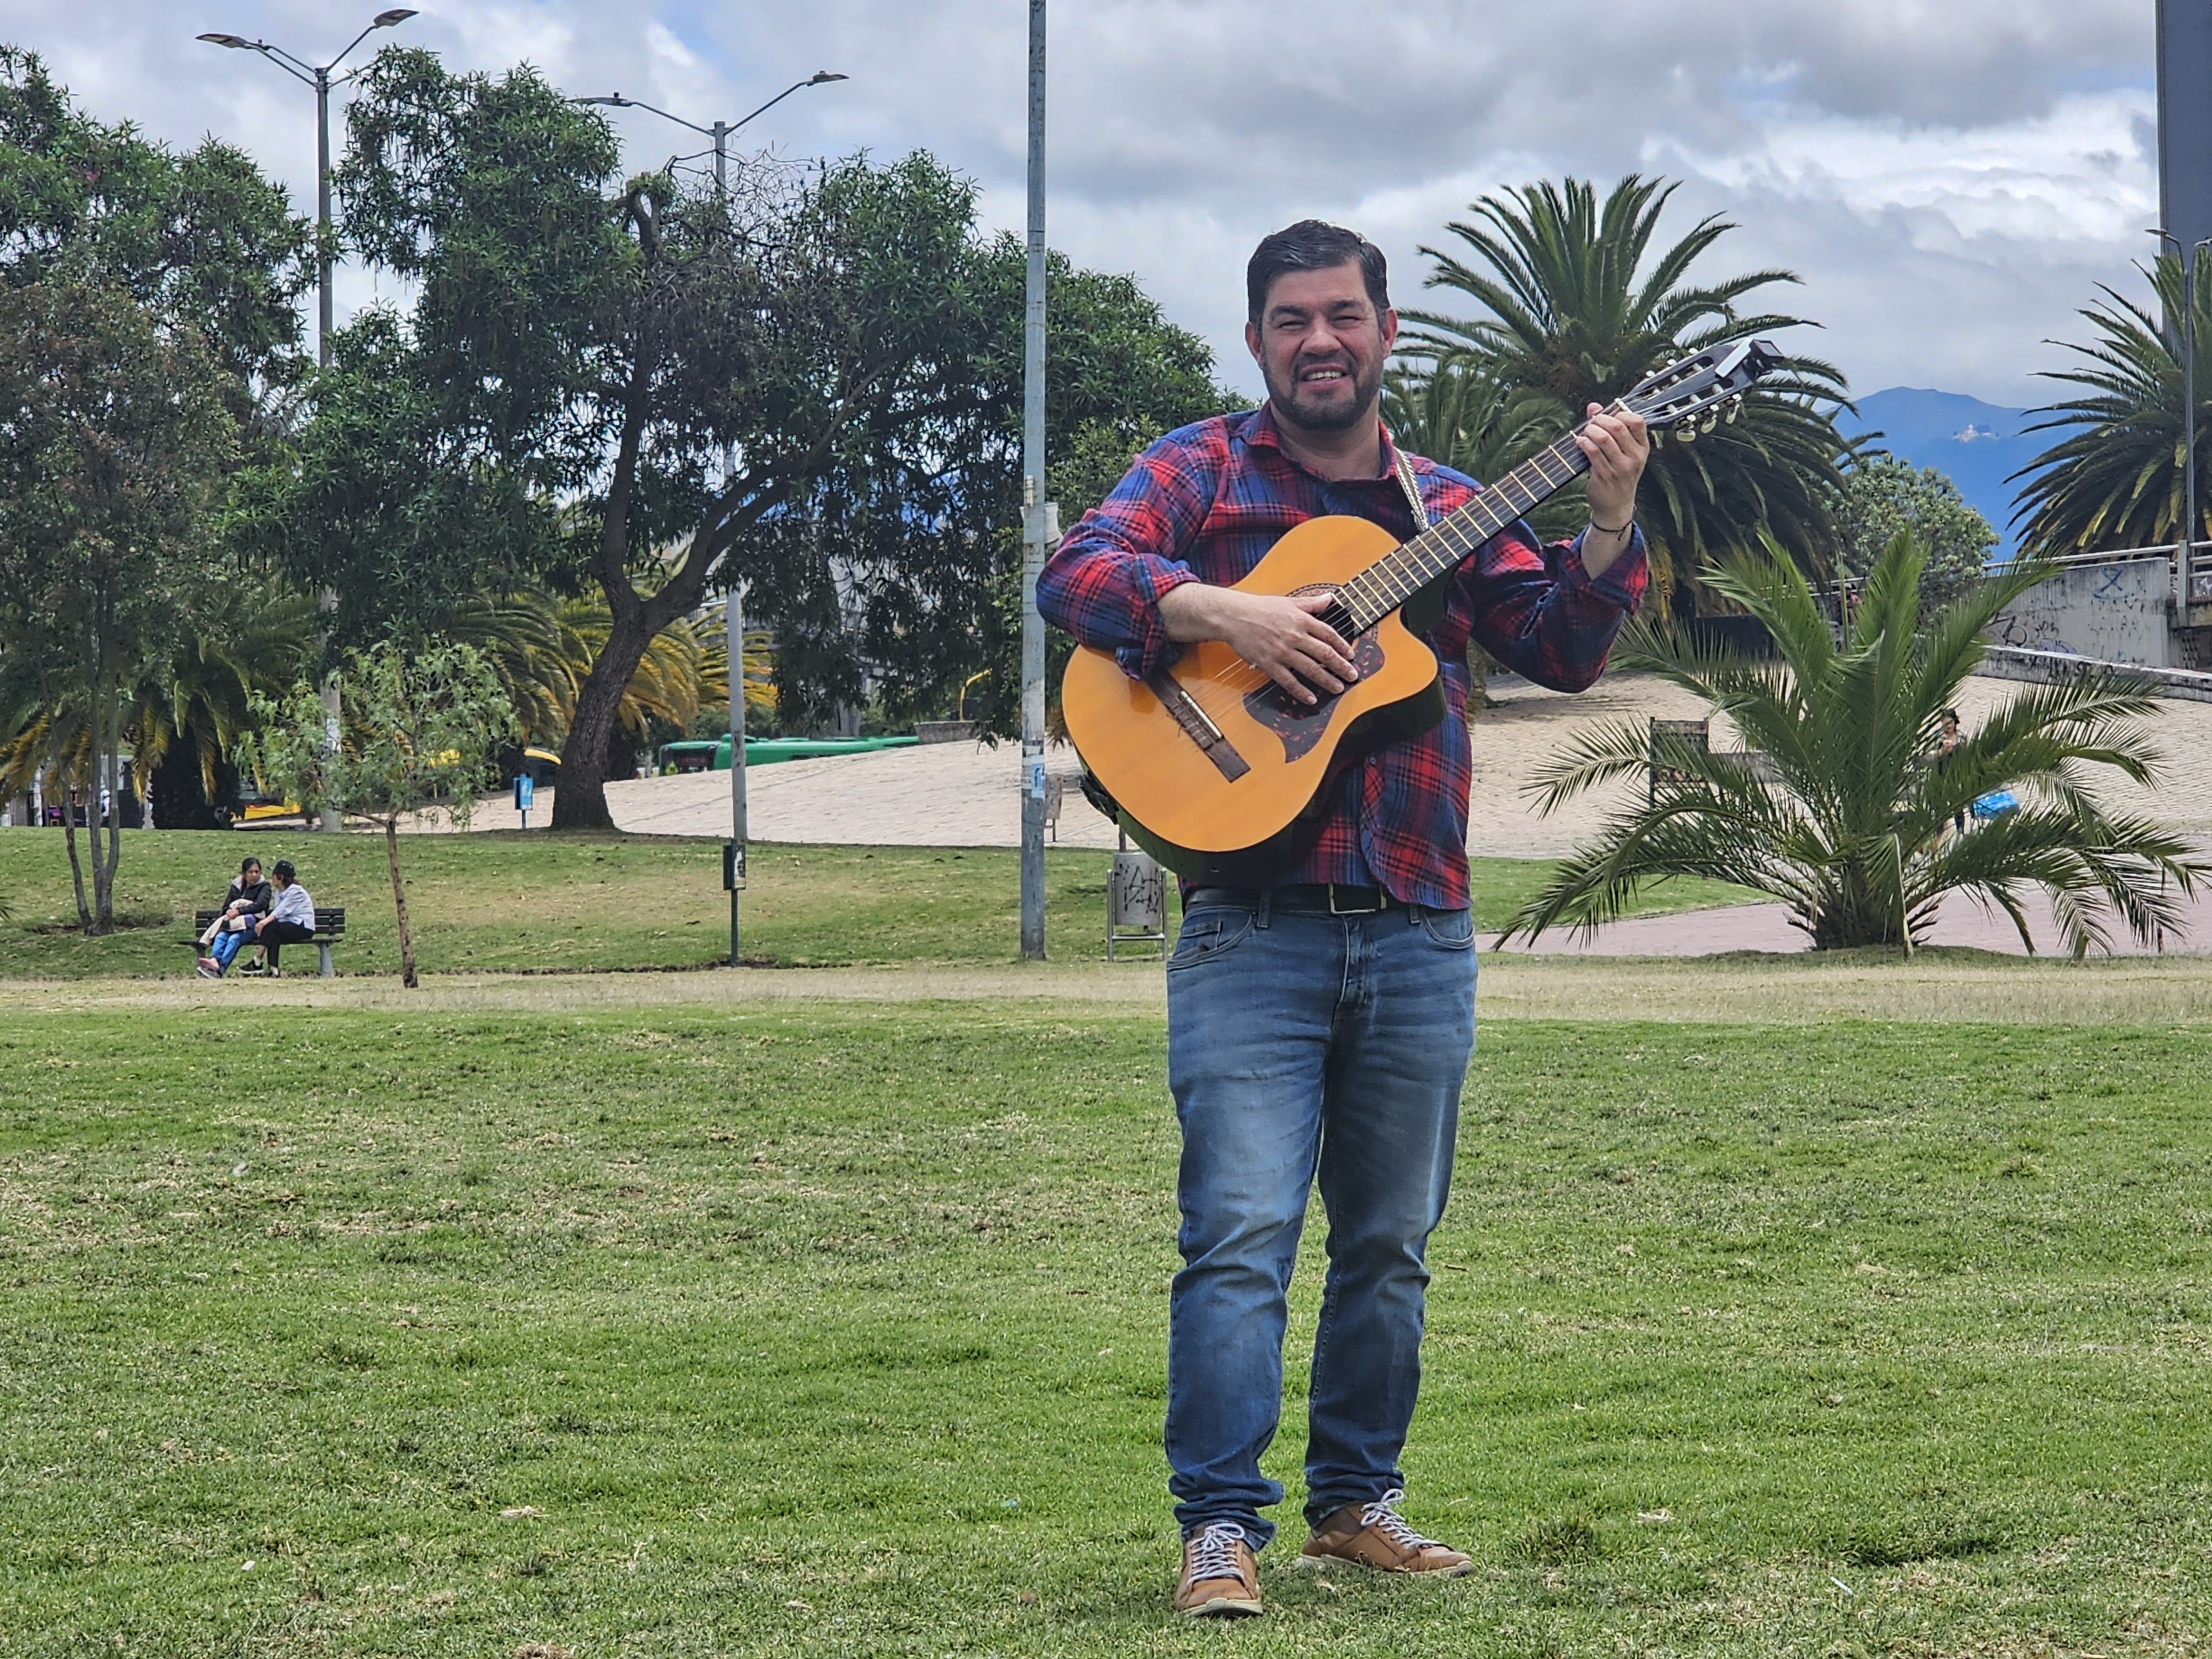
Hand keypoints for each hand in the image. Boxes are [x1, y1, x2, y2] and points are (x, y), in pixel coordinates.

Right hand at [1159, 584, 1357, 704]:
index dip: (1343, 646)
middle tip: (1353, 676)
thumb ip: (1311, 603)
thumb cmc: (1260, 608)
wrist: (1234, 616)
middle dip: (1341, 667)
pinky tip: (1311, 698)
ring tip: (1338, 688)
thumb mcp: (1289, 601)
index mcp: (1301, 620)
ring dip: (1327, 680)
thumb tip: (1330, 598)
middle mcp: (1295, 636)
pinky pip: (1289, 681)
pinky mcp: (1269, 664)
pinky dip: (1301, 691)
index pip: (1329, 634)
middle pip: (1325, 654)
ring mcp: (1282, 651)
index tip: (1351, 655)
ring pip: (1310, 669)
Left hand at [1577, 401, 1648, 532]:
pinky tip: (1579, 442)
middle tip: (1591, 424)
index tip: (1608, 417)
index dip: (1620, 413)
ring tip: (1585, 433)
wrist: (1615, 506)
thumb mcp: (1621, 452)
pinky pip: (1593, 453)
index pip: (1637, 421)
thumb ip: (1609, 427)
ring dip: (1590, 431)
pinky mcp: (1606, 475)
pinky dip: (1583, 443)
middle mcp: (1635, 456)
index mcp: (1642, 447)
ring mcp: (1621, 467)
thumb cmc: (1617, 475)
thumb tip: (1593, 406)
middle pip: (1618, 426)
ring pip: (1604, 438)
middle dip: (1600, 420)